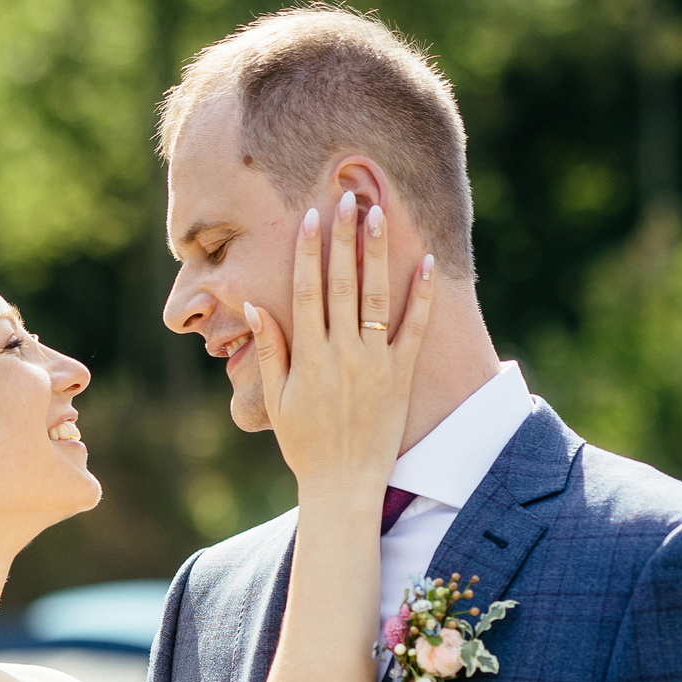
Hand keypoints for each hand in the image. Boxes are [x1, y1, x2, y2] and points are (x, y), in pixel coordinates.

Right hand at [246, 192, 438, 497]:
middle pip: (342, 283)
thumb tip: (257, 305)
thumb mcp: (276, 400)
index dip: (308, 251)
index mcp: (310, 356)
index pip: (307, 291)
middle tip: (348, 196)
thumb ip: (271, 351)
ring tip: (379, 214)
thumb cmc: (305, 443)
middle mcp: (343, 353)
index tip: (311, 217)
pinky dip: (422, 295)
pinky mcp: (401, 375)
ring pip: (378, 296)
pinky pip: (414, 328)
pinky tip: (425, 261)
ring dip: (377, 253)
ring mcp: (375, 362)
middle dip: (344, 238)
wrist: (343, 484)